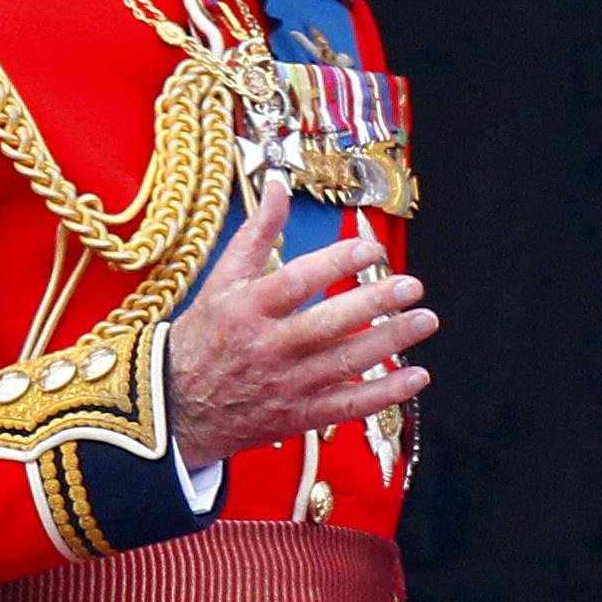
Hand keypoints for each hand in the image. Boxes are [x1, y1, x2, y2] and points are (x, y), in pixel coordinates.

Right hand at [166, 183, 434, 465]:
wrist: (177, 406)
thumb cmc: (205, 335)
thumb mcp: (221, 280)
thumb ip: (256, 233)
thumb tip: (278, 185)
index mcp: (247, 309)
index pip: (296, 282)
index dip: (335, 264)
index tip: (370, 249)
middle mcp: (268, 347)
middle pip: (328, 324)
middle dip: (374, 304)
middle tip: (412, 286)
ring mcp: (286, 384)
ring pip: (345, 362)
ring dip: (390, 342)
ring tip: (425, 320)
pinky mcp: (299, 415)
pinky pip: (348, 405)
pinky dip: (385, 393)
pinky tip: (416, 377)